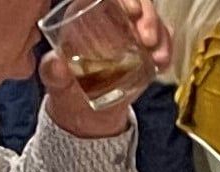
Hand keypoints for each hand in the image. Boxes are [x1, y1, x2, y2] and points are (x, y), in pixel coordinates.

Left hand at [41, 0, 171, 138]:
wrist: (84, 112)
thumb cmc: (66, 86)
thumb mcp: (55, 78)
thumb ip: (52, 71)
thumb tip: (58, 66)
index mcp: (86, 12)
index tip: (132, 11)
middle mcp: (111, 18)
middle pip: (137, 2)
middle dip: (148, 15)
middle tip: (148, 39)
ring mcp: (130, 33)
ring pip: (151, 19)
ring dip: (161, 35)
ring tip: (157, 58)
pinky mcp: (144, 51)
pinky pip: (161, 41)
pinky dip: (166, 50)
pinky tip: (162, 63)